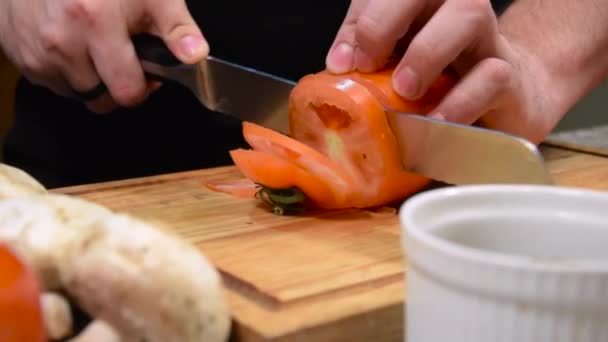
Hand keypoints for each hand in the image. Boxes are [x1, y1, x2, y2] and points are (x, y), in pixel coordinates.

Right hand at [0, 0, 207, 112]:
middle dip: (115, 84)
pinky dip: (63, 71)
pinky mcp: (18, 54)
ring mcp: (36, 50)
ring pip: (75, 93)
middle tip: (118, 55)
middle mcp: (61, 40)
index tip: (144, 71)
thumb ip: (175, 26)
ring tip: (93, 45)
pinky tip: (70, 44)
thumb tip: (195, 56)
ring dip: (89, 79)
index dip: (142, 87)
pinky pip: (50, 82)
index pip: (126, 91)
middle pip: (100, 98)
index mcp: (96, 22)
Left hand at [326, 0, 556, 143]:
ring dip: (427, 52)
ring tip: (405, 90)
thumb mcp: (398, 68)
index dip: (360, 19)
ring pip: (469, 14)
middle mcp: (455, 9)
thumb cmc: (444, 82)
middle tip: (366, 64)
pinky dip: (459, 102)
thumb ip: (369, 59)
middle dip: (384, 20)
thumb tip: (338, 65)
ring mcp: (487, 38)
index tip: (341, 63)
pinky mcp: (511, 76)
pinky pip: (492, 76)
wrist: (508, 101)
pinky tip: (436, 122)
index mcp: (422, 6)